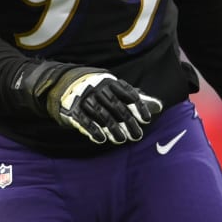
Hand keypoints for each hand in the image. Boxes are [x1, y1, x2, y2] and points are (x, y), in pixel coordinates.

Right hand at [15, 60, 162, 143]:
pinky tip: (102, 139)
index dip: (138, 107)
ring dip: (113, 129)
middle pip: (116, 107)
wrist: (63, 84)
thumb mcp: (114, 88)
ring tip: (122, 140)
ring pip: (102, 115)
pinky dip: (93, 131)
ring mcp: (84, 98)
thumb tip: (159, 106)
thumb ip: (135, 97)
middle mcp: (97, 88)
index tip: (146, 120)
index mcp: (110, 82)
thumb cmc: (97, 89)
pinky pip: (84, 121)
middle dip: (128, 122)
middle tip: (137, 136)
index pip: (128, 94)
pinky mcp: (72, 109)